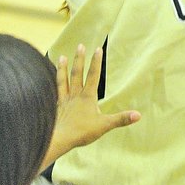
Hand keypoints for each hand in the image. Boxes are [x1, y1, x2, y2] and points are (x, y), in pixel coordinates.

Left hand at [43, 45, 140, 168]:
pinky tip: (46, 80)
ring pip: (63, 80)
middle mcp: (75, 95)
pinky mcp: (55, 107)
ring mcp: (64, 100)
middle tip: (80, 45)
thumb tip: (138, 115)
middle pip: (77, 74)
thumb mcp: (104, 125)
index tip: (98, 49)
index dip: (96, 62)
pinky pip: (53, 92)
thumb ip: (121, 119)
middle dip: (79, 59)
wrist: (59, 139)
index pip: (94, 76)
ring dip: (63, 68)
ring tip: (62, 57)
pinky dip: (50, 84)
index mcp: (88, 97)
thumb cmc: (81, 132)